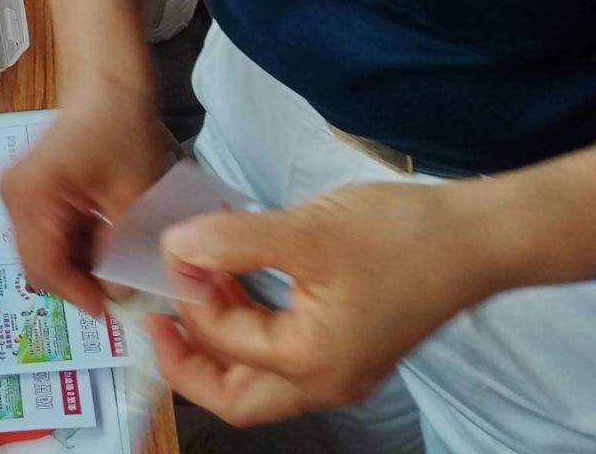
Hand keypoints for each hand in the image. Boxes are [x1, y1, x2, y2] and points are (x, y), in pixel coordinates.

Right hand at [0, 88, 166, 314]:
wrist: (107, 82)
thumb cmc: (120, 130)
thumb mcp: (131, 196)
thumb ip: (122, 250)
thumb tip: (118, 293)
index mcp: (30, 197)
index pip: (45, 266)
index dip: (77, 294)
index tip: (111, 312)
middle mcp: (11, 197)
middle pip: (38, 262)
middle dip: (76, 281)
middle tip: (117, 291)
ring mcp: (15, 192)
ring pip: (41, 250)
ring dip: (75, 263)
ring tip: (114, 264)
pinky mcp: (27, 190)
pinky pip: (44, 232)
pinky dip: (72, 243)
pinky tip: (102, 239)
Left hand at [150, 182, 491, 423]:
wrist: (473, 236)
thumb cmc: (399, 238)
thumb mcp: (304, 234)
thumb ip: (232, 243)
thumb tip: (177, 247)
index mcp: (312, 363)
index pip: (222, 342)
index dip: (187, 293)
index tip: (173, 246)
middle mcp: (326, 381)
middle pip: (235, 397)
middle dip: (187, 359)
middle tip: (155, 315)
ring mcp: (341, 367)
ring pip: (257, 377)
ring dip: (217, 335)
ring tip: (194, 281)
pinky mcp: (349, 344)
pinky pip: (282, 351)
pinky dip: (249, 322)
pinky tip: (234, 277)